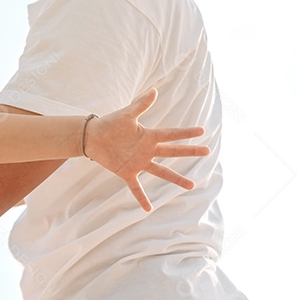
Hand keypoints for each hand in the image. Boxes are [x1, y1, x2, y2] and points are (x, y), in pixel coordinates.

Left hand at [84, 89, 209, 211]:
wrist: (91, 136)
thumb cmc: (109, 123)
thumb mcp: (126, 114)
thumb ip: (140, 105)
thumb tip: (154, 90)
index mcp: (148, 136)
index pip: (171, 134)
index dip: (186, 133)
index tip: (202, 131)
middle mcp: (147, 150)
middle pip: (172, 152)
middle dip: (189, 152)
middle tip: (207, 151)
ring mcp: (139, 162)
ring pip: (161, 172)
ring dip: (176, 178)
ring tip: (191, 186)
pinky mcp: (127, 172)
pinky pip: (136, 187)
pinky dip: (141, 198)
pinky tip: (148, 209)